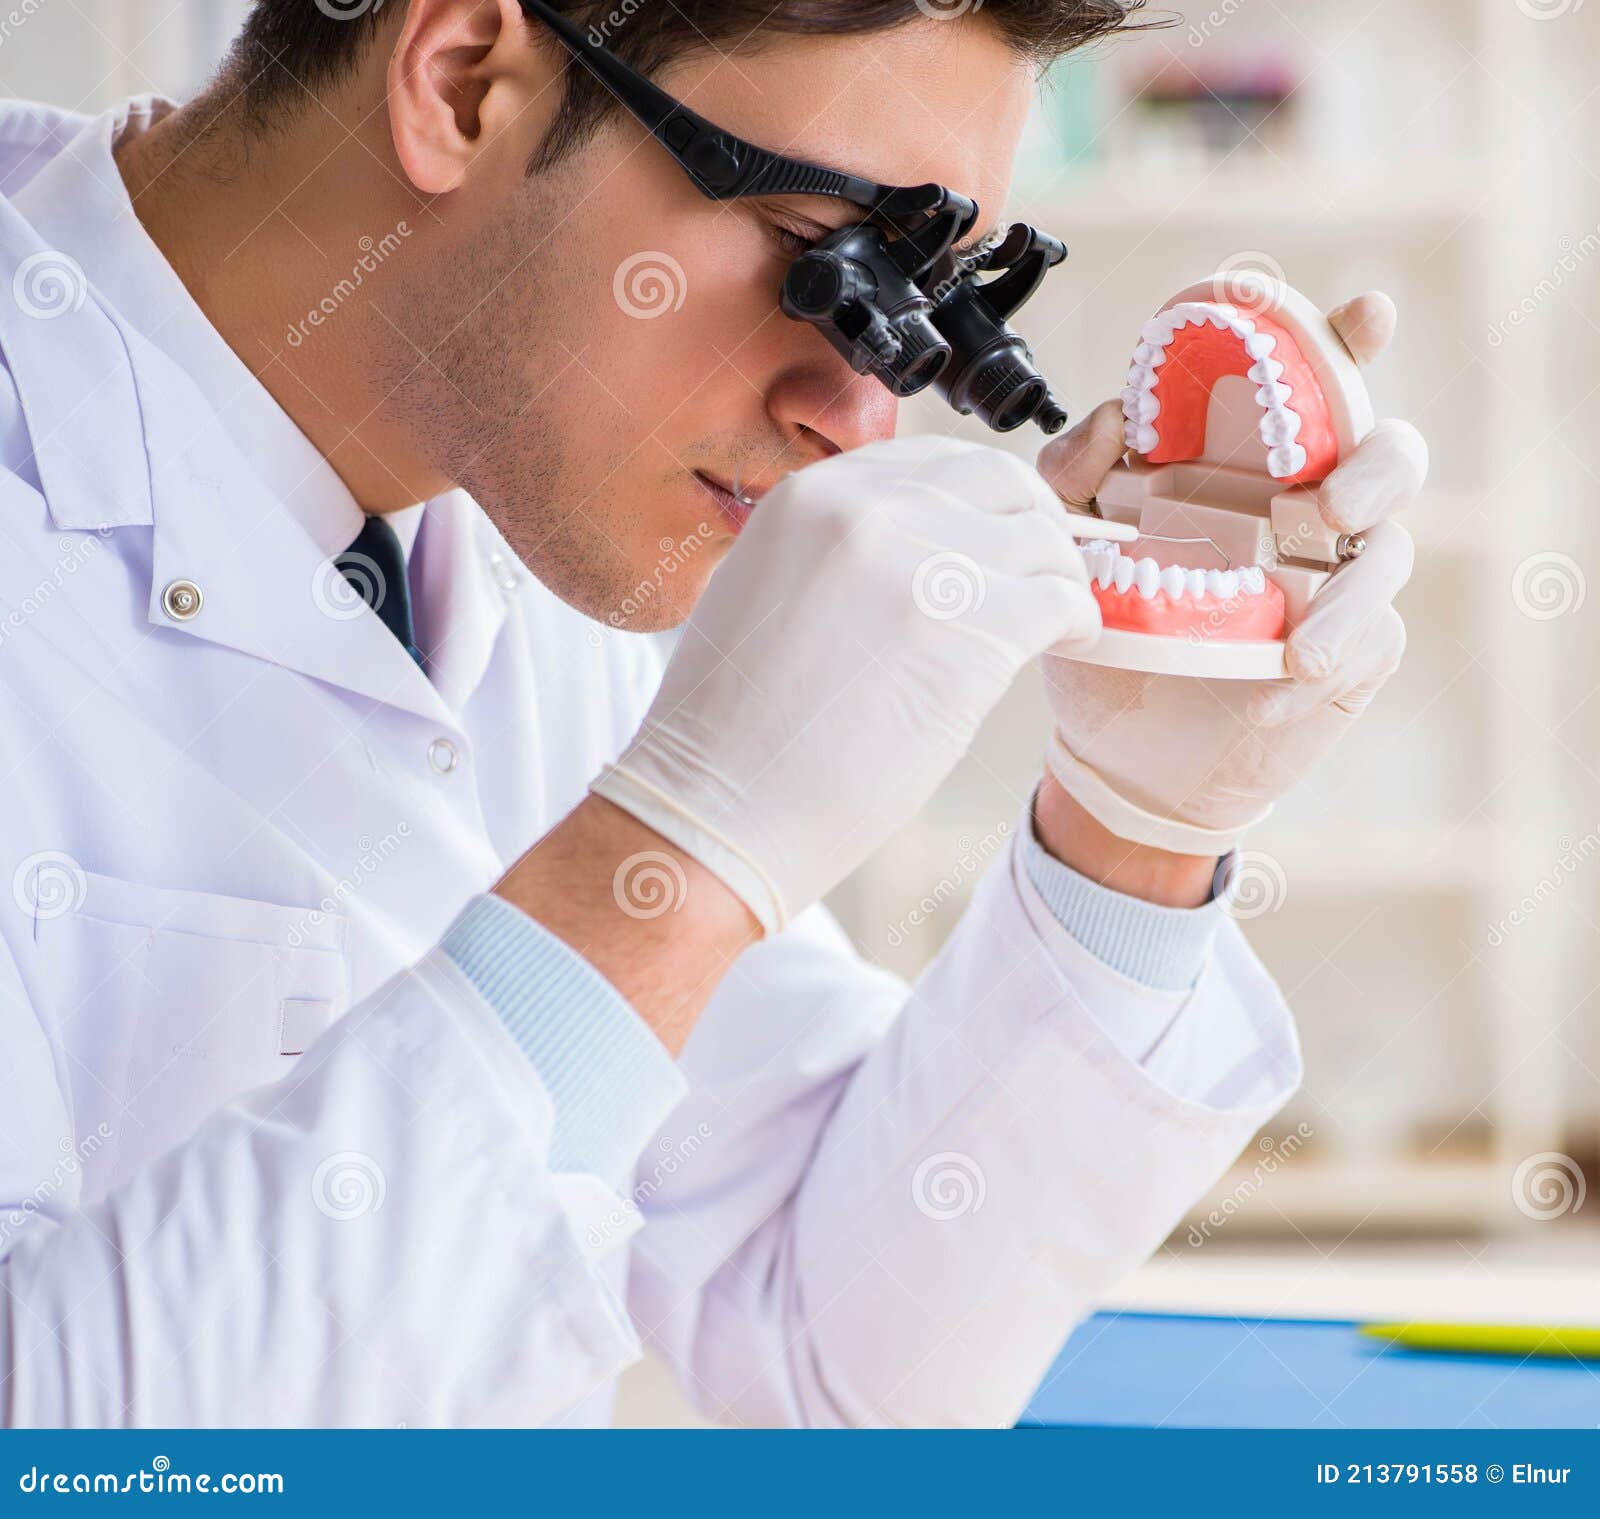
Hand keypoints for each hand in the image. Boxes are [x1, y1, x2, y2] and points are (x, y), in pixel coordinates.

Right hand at [592, 436, 1101, 935]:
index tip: (1002, 538)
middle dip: (1035, 529)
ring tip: (1052, 626)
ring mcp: (919, 563)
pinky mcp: (968, 628)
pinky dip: (1077, 623)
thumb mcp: (763, 589)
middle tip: (1042, 579)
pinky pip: (1062, 601)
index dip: (984, 500)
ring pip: (1042, 543)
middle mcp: (868, 509)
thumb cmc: (732, 729)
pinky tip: (1065, 647)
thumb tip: (927, 549)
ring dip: (1059, 583)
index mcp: (812, 495)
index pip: (937, 460)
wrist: (715, 806)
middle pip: (1002, 485)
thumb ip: (838, 550)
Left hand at [1036, 293, 1427, 861]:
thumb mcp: (1068, 547)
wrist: (1118, 749)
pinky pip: (1368, 640)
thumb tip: (1113, 420)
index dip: (1347, 338)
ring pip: (1392, 550)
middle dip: (1377, 466)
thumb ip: (1073, 473)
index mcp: (1245, 459)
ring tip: (1304, 644)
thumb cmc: (1108, 628)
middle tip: (1325, 506)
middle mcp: (1305, 504)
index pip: (1309, 379)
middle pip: (1387, 451)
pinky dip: (1328, 659)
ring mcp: (1337, 577)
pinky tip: (1273, 689)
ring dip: (1356, 587)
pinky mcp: (1353, 649)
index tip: (1365, 315)